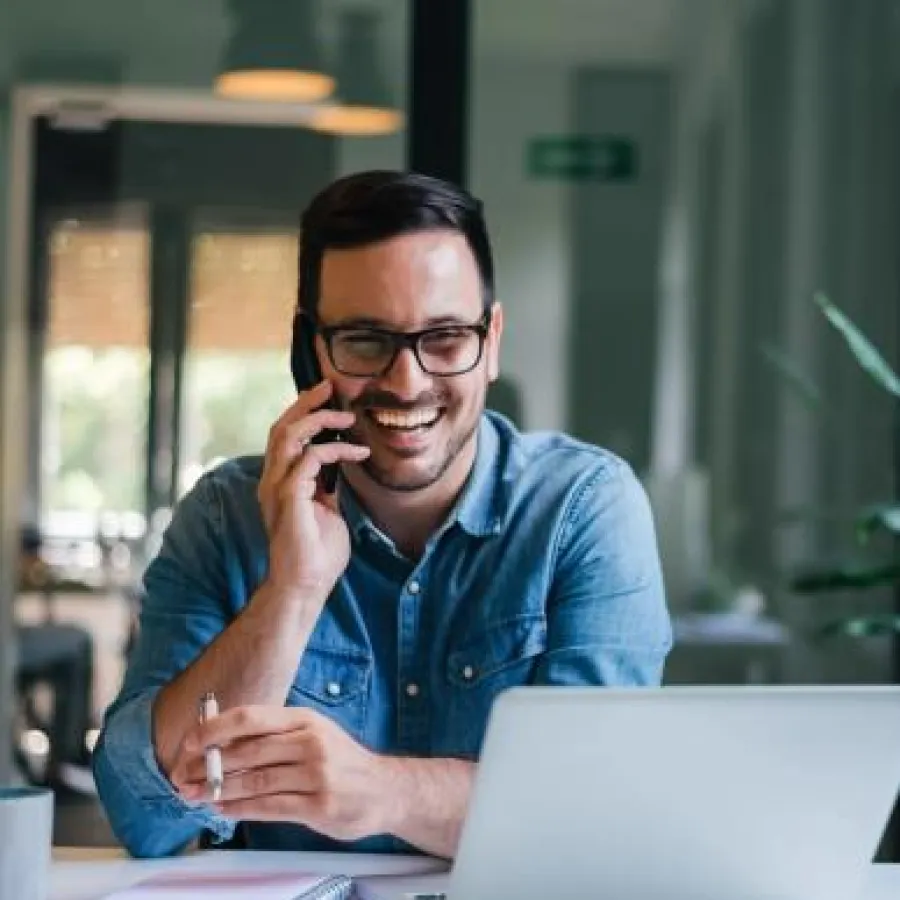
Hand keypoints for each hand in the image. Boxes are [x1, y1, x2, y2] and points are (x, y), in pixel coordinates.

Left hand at [171, 705, 390, 841]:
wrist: (383, 789)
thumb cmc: (340, 761)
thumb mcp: (312, 734)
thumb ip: (273, 737)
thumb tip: (222, 741)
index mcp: (304, 719)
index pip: (251, 717)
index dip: (215, 728)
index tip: (189, 742)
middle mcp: (311, 742)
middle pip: (248, 751)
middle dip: (208, 764)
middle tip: (181, 775)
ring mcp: (316, 774)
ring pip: (255, 781)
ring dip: (218, 790)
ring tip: (194, 795)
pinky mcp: (318, 805)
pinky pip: (269, 807)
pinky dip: (240, 809)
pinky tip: (222, 810)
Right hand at [258, 381, 369, 599]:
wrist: (306, 586)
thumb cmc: (317, 554)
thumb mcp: (326, 511)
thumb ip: (326, 488)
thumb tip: (338, 469)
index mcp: (279, 483)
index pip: (284, 437)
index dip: (303, 414)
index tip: (328, 399)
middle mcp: (272, 481)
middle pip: (280, 427)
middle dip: (305, 403)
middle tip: (330, 387)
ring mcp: (276, 488)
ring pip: (288, 435)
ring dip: (318, 419)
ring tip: (345, 416)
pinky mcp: (289, 497)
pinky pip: (309, 458)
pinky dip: (335, 450)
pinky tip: (358, 453)